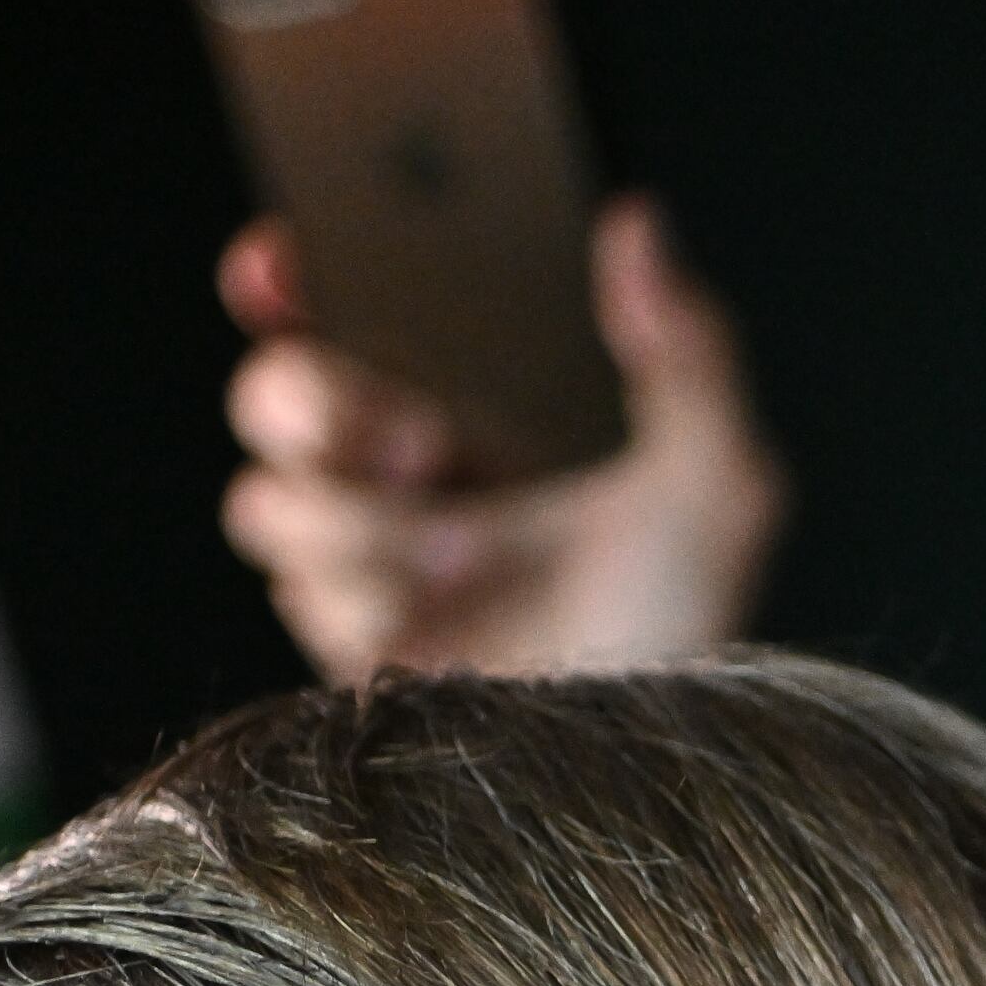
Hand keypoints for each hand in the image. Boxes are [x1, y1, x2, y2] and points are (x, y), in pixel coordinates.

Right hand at [221, 192, 787, 683]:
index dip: (280, 277)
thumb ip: (688, 347)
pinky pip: (301, 588)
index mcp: (462, 418)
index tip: (282, 258)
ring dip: (367, 521)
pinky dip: (373, 594)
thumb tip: (637, 226)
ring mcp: (359, 565)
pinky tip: (442, 616)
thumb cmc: (682, 621)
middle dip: (325, 403)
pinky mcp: (342, 642)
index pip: (333, 318)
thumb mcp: (715, 476)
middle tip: (422, 442)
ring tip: (466, 552)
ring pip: (269, 498)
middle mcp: (393, 482)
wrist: (647, 758)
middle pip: (270, 394)